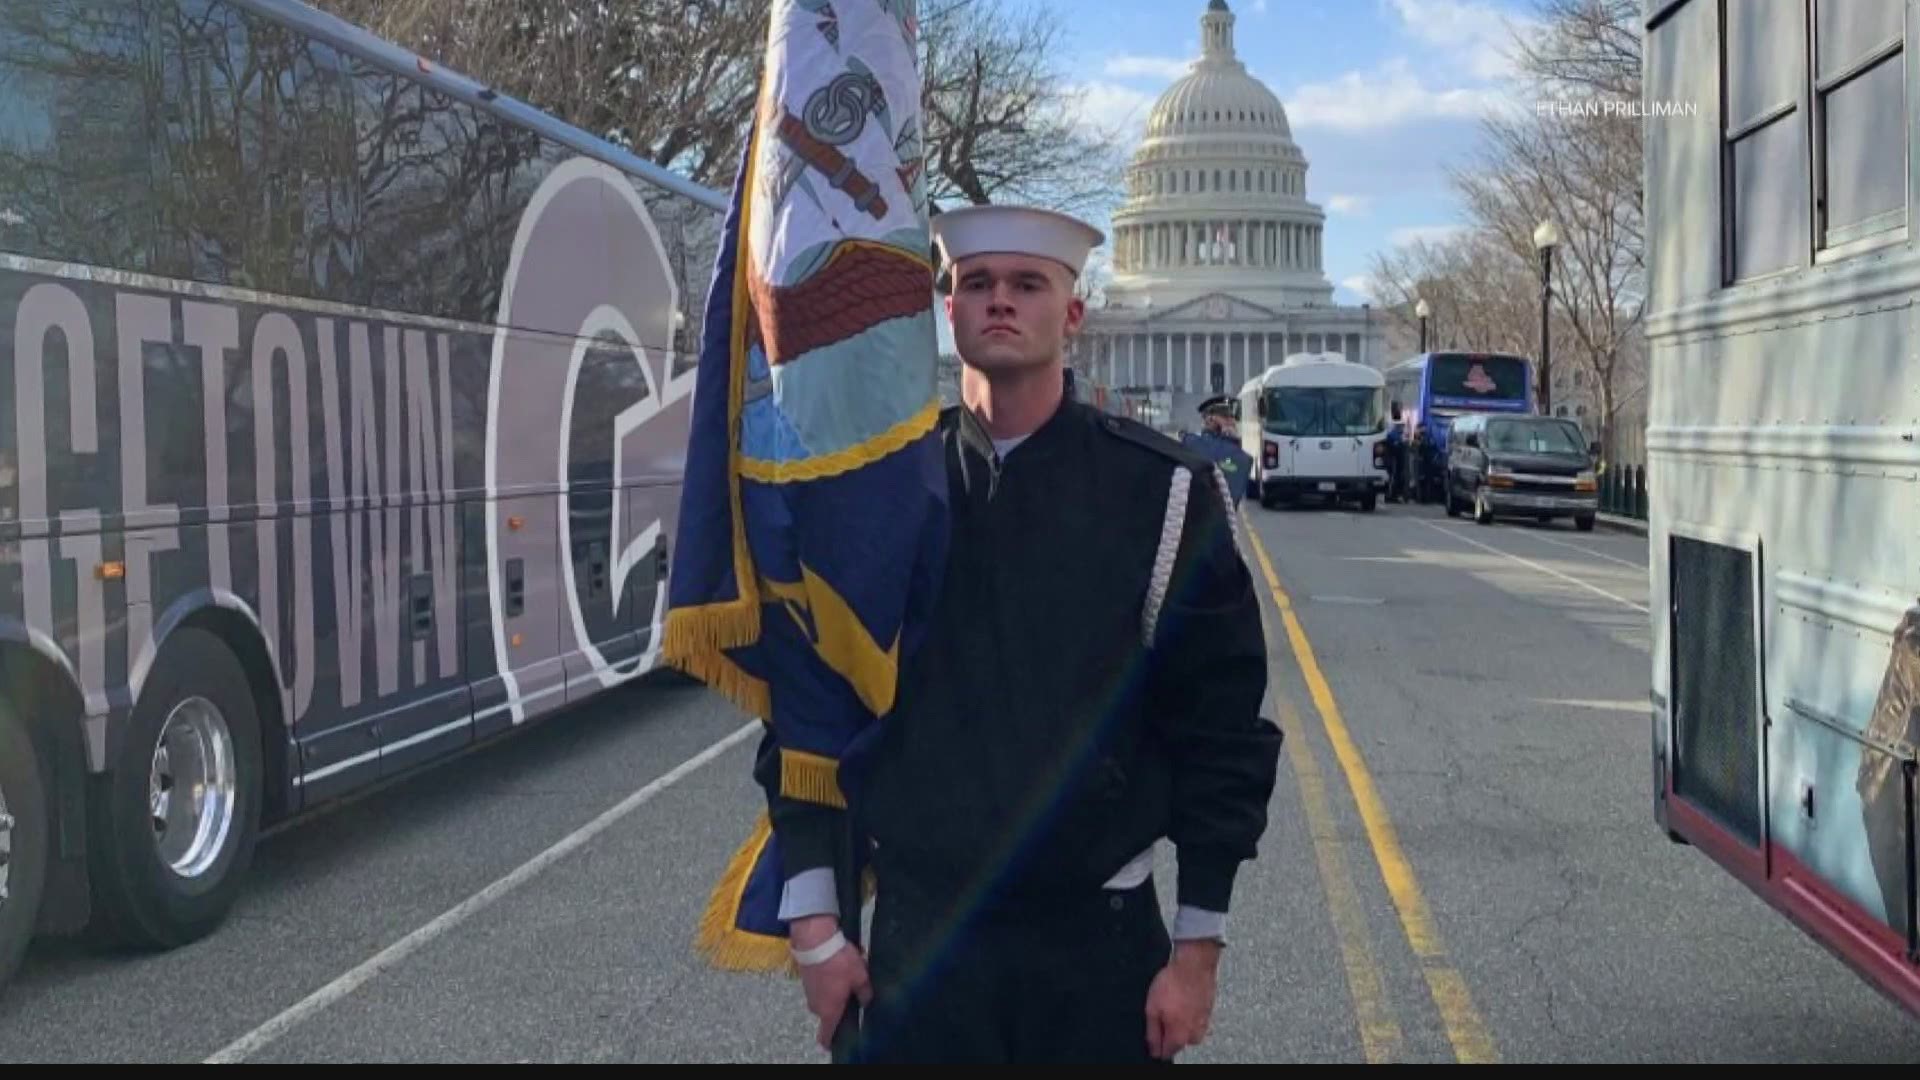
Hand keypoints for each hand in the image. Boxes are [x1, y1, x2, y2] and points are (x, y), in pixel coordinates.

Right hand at [792, 915, 871, 1049]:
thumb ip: (865, 993)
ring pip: (827, 994)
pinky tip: (841, 960)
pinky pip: (822, 982)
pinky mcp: (806, 977)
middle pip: (830, 1012)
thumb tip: (865, 1000)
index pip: (825, 1036)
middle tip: (856, 988)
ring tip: (851, 968)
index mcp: (828, 1011)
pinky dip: (830, 975)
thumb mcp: (860, 977)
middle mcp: (815, 1005)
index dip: (832, 1041)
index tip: (840, 1038)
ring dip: (837, 986)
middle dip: (843, 1003)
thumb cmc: (838, 962)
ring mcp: (809, 991)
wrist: (815, 939)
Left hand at [1145, 940, 1220, 1058]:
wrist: (1194, 965)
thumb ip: (1153, 1033)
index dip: (1156, 1046)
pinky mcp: (1209, 1011)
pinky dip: (1188, 1012)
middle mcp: (1194, 1034)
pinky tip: (1182, 999)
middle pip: (1178, 1043)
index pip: (1166, 1053)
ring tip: (1173, 1004)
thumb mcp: (1152, 1009)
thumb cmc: (1172, 985)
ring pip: (1188, 1031)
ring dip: (1180, 1022)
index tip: (1152, 1034)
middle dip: (1168, 1032)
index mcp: (1179, 1037)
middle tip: (1161, 1013)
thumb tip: (1153, 1049)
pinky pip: (1196, 1019)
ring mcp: (1204, 1023)